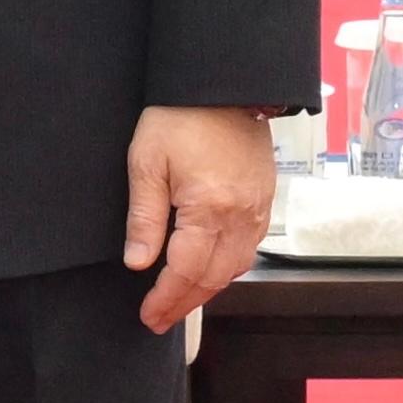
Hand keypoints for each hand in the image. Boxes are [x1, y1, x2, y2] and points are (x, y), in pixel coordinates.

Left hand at [123, 103, 274, 333]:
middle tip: (160, 318)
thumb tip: (138, 262)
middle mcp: (241, 217)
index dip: (166, 298)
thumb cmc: (180, 116)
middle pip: (214, 278)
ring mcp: (258, 210)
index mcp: (209, 208)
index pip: (186, 271)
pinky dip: (226, 267)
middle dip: (185, 303)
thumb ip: (144, 216)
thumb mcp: (147, 161)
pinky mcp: (265, 200)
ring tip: (179, 300)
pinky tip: (208, 270)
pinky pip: (248, 249)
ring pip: (235, 268)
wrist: (224, 84)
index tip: (149, 315)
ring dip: (207, 289)